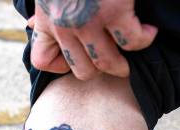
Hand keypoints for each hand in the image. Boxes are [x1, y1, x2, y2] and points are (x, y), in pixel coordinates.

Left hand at [28, 0, 157, 79]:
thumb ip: (43, 8)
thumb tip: (31, 22)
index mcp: (46, 18)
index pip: (42, 61)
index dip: (60, 65)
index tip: (76, 56)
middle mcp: (64, 26)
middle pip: (82, 71)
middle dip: (101, 68)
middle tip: (115, 57)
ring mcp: (89, 21)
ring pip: (108, 63)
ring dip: (124, 62)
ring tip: (134, 47)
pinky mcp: (114, 11)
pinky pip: (133, 41)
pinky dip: (145, 38)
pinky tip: (148, 29)